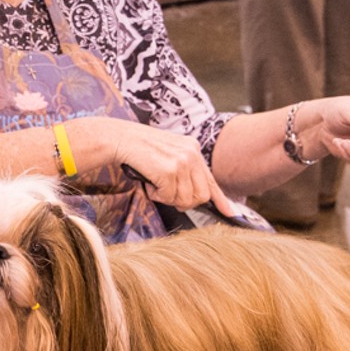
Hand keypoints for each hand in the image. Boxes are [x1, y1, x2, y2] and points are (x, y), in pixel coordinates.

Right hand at [95, 118, 238, 216]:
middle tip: (168, 195)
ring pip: (186, 199)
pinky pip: (169, 197)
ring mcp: (181, 162)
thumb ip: (184, 170)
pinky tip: (149, 183)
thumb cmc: (139, 148)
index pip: (211, 180)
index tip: (230, 212)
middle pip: (202, 195)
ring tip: (156, 185)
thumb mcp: (169, 154)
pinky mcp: (169, 171)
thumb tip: (193, 196)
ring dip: (168, 198)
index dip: (221, 199)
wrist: (120, 138)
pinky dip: (157, 195)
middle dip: (185, 202)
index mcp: (193, 148)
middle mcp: (191, 154)